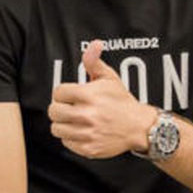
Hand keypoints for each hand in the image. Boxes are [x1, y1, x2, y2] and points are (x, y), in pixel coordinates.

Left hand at [48, 40, 156, 158]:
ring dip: (63, 123)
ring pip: (56, 128)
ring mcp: (87, 133)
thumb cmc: (121, 102)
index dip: (63, 93)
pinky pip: (65, 142)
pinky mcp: (88, 148)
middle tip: (69, 108)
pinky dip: (70, 138)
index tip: (70, 95)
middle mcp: (86, 115)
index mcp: (89, 96)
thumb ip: (95, 62)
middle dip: (60, 108)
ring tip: (74, 120)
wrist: (138, 127)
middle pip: (53, 111)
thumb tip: (94, 45)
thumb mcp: (109, 78)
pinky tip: (80, 131)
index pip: (58, 92)